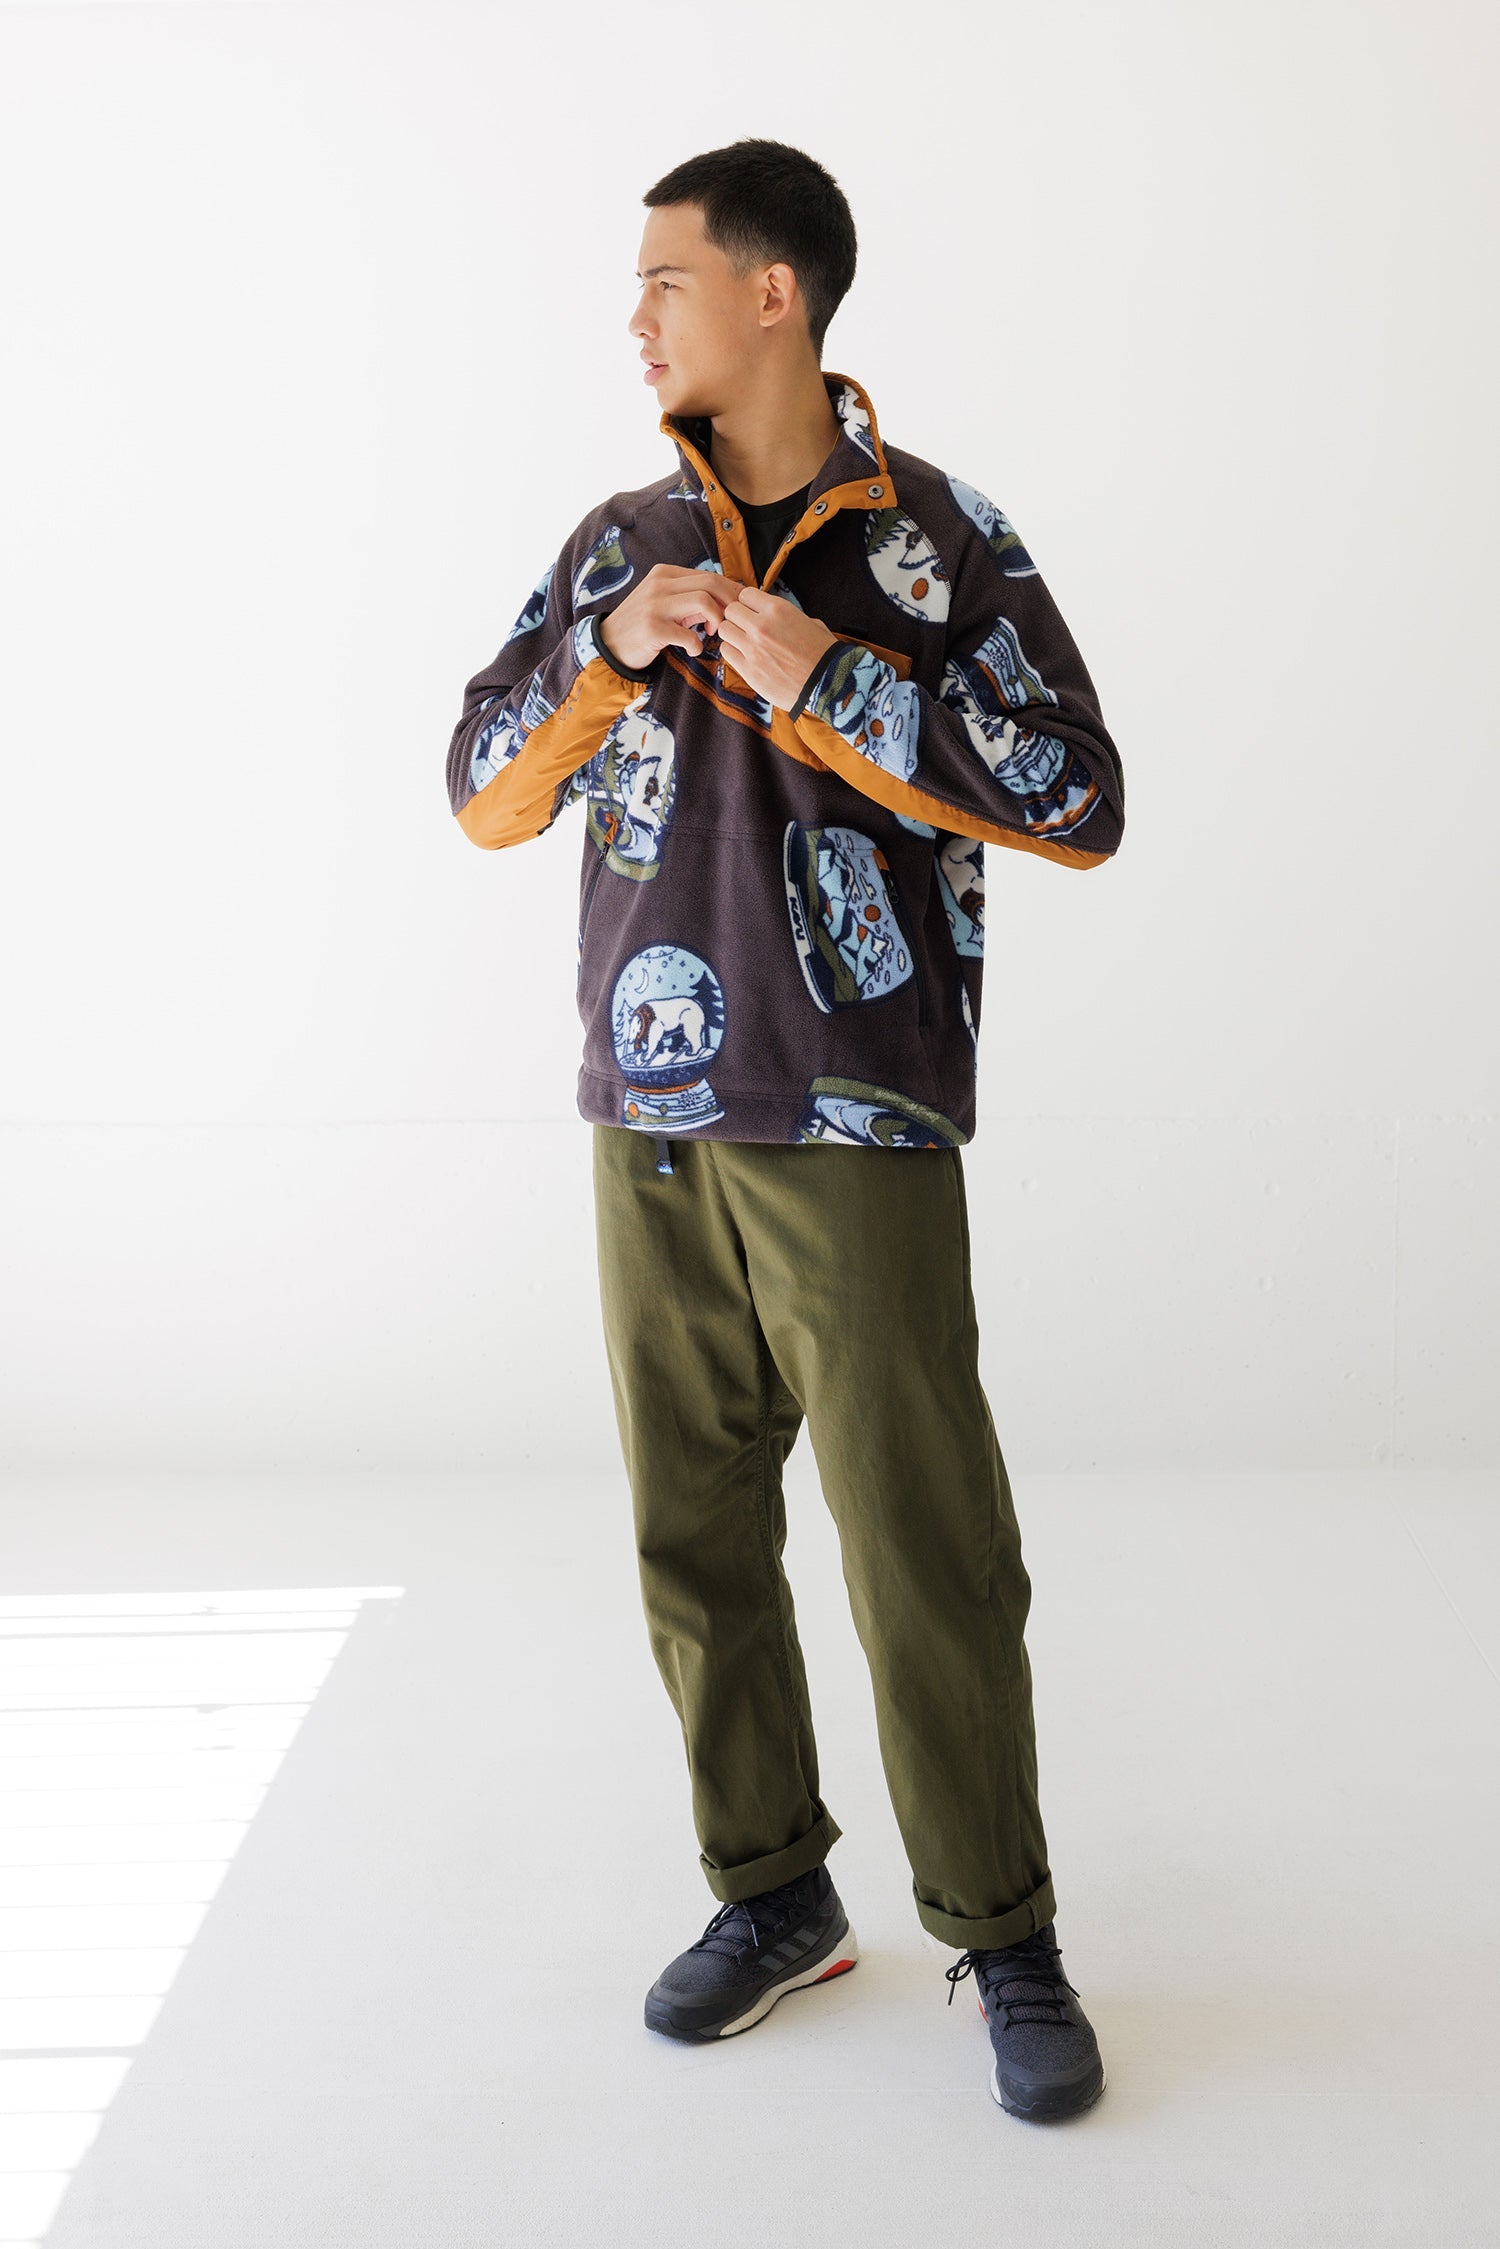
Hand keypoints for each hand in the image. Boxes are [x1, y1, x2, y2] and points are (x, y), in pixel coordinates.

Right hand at [597, 564, 737, 671]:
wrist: (609, 645)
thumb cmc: (642, 624)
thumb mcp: (663, 602)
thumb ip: (690, 597)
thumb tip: (725, 599)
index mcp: (664, 573)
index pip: (709, 575)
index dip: (731, 591)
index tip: (737, 609)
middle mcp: (659, 584)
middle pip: (711, 583)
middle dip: (730, 602)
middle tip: (730, 622)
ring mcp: (655, 605)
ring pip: (704, 601)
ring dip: (716, 620)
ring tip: (711, 633)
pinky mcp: (652, 629)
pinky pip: (688, 635)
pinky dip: (696, 645)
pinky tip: (692, 650)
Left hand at [715, 587, 838, 710]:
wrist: (827, 684)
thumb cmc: (823, 654)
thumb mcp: (811, 622)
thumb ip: (787, 615)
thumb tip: (776, 616)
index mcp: (778, 609)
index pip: (745, 594)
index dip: (749, 603)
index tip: (754, 612)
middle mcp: (761, 626)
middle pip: (731, 610)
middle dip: (737, 618)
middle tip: (747, 628)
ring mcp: (752, 648)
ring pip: (724, 630)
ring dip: (732, 634)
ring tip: (744, 642)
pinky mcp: (748, 670)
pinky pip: (726, 652)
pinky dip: (733, 652)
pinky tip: (745, 657)